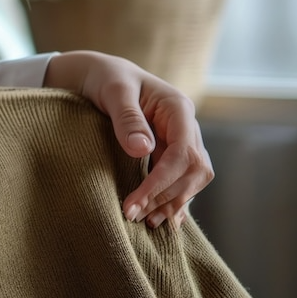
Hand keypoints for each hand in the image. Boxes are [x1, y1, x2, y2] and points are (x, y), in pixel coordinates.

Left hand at [43, 50, 213, 228]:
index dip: (162, 182)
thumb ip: (127, 118)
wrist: (101, 75)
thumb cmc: (107, 78)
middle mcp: (187, 127)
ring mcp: (182, 141)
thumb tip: (143, 150)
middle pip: (194, 171)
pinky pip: (181, 180)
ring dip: (171, 203)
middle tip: (134, 216)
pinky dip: (173, 200)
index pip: (183, 153)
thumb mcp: (113, 91)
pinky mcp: (171, 153)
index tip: (134, 202)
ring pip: (192, 180)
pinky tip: (162, 219)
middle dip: (168, 197)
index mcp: (178, 108)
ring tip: (145, 222)